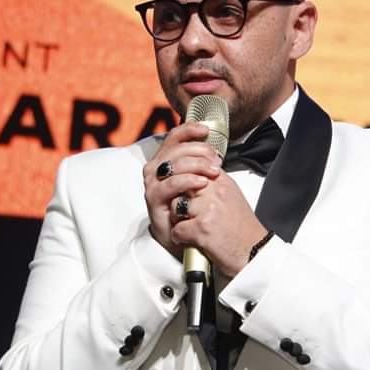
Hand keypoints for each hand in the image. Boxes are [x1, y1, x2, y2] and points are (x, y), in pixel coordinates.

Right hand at [143, 122, 221, 256]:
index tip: (206, 130)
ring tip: (214, 172)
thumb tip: (215, 150)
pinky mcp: (153, 200)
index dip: (189, 129)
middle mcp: (155, 169)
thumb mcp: (199, 183)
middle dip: (199, 150)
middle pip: (175, 148)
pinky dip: (187, 180)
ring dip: (196, 164)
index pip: (174, 137)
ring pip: (173, 164)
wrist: (185, 239)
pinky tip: (202, 183)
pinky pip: (170, 184)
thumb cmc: (192, 209)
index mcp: (165, 161)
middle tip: (216, 161)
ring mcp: (152, 184)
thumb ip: (202, 165)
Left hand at [171, 172, 267, 276]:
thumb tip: (195, 178)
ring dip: (177, 219)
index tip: (183, 189)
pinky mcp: (202, 229)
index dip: (183, 179)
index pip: (193, 167)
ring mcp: (208, 209)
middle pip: (181, 185)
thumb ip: (214, 185)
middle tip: (184, 212)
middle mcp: (216, 192)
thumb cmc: (244, 231)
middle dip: (179, 199)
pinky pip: (176, 229)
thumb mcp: (233, 198)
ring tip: (188, 227)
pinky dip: (180, 238)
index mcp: (223, 183)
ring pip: (175, 206)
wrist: (254, 253)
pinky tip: (189, 240)